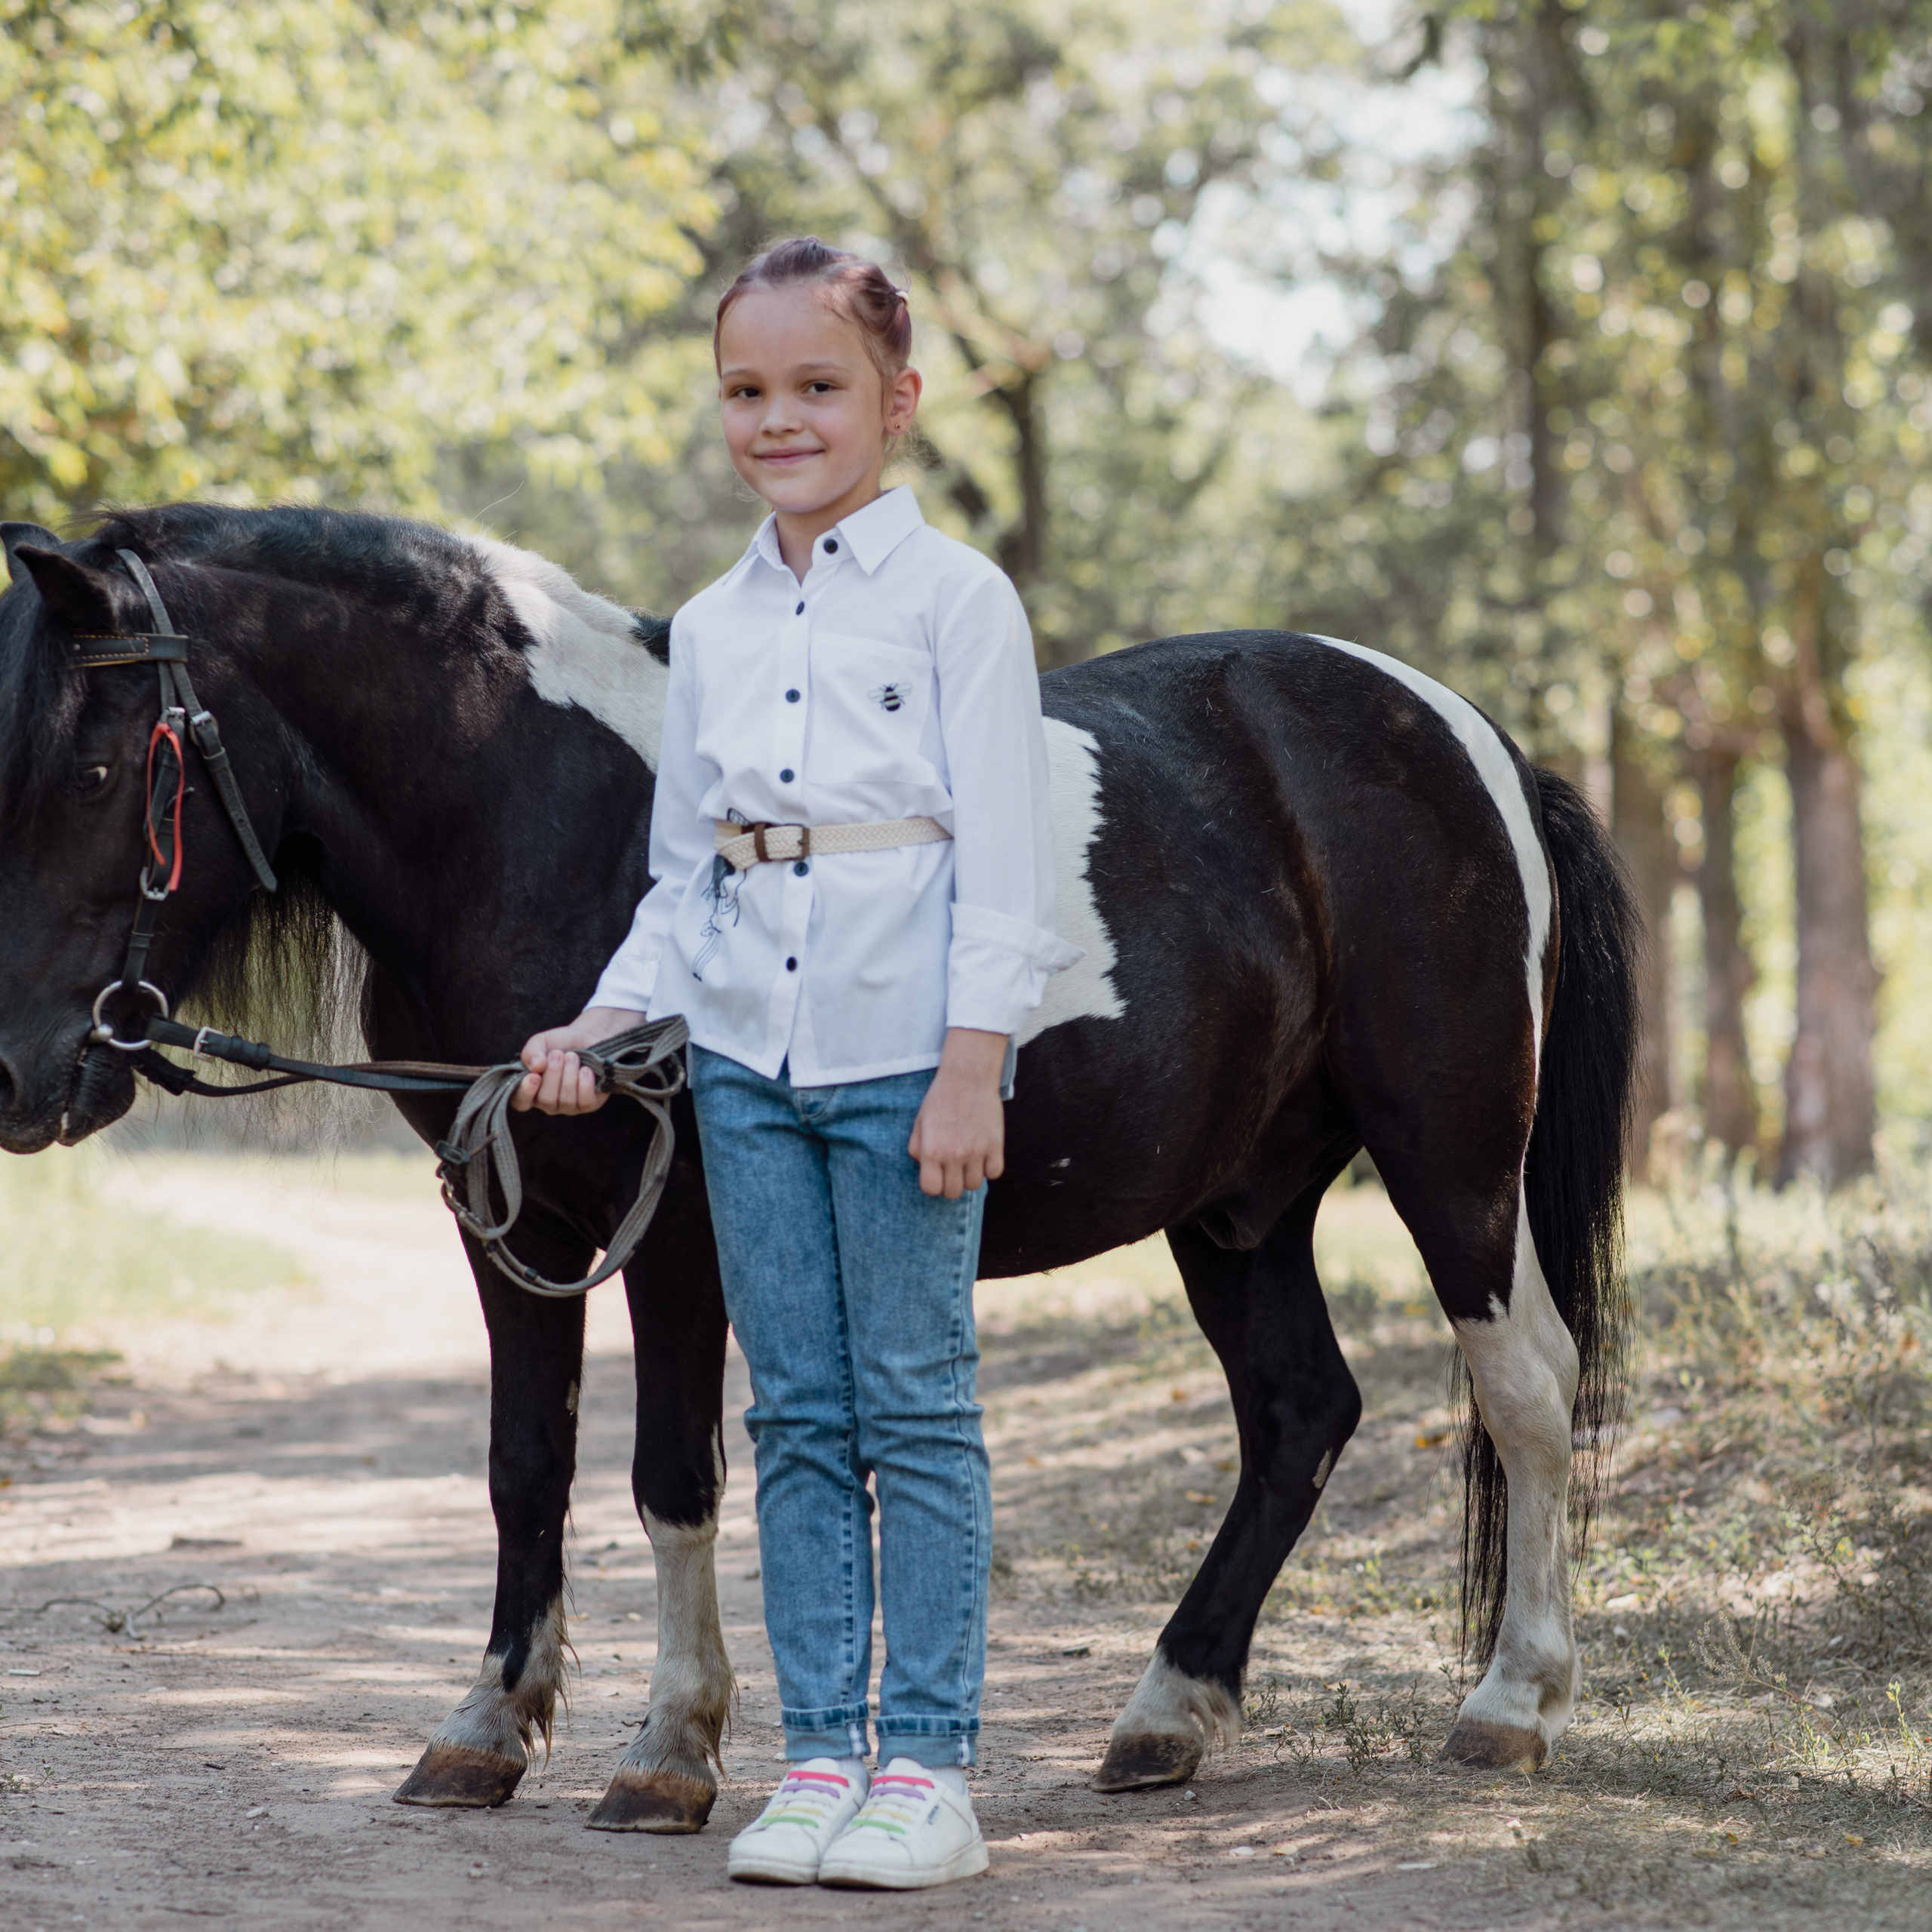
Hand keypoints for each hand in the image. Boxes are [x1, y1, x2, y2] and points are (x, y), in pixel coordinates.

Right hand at [511, 1006, 646, 1114]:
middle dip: (553, 1074)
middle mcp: (548, 1102)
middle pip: (546, 1100)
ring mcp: (568, 1106)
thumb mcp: (541, 1041)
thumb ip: (531, 1052)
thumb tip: (535, 1066)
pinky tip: (586, 1070)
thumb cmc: (561, 1043)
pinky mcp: (589, 1104)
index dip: (526, 1093)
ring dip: (570, 1075)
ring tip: (573, 1057)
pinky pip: (585, 1102)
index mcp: (531, 1089)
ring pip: (567, 1101)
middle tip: (558, 1054)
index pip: (521, 1102)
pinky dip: (585, 1083)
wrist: (589, 1038)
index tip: (534, 1076)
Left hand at [908, 1028, 1007, 1198]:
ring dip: (971, 1176)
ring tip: (968, 1160)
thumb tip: (924, 1168)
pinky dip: (989, 1168)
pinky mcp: (995, 1145)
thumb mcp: (919, 1122)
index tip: (937, 1175)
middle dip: (952, 1183)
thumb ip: (917, 1149)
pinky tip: (983, 1155)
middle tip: (953, 1169)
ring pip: (974, 1185)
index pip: (931, 1190)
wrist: (967, 1077)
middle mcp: (953, 1155)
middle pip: (953, 1193)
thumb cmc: (940, 1099)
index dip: (934, 1185)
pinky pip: (994, 1173)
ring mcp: (976, 1152)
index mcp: (931, 1151)